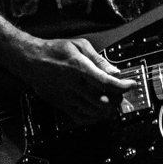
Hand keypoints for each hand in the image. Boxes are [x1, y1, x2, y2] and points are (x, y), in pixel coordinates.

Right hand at [11, 36, 137, 124]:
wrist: (31, 61)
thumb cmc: (54, 50)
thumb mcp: (78, 45)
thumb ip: (98, 59)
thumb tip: (114, 71)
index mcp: (80, 68)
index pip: (106, 82)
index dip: (122, 86)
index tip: (131, 84)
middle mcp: (75, 85)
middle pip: (103, 100)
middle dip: (117, 98)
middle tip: (121, 92)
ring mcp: (68, 97)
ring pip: (94, 111)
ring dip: (108, 108)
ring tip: (112, 100)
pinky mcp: (63, 105)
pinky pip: (82, 117)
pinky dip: (94, 117)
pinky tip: (99, 111)